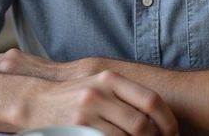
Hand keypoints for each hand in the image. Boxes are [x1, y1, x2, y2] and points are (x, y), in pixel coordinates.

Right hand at [0, 50, 178, 135]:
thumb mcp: (99, 85)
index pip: (151, 100)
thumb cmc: (73, 96)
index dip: (167, 121)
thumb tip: (156, 115)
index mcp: (110, 78)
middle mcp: (101, 92)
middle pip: (142, 123)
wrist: (35, 101)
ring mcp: (88, 111)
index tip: (173, 134)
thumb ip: (124, 95)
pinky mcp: (77, 128)